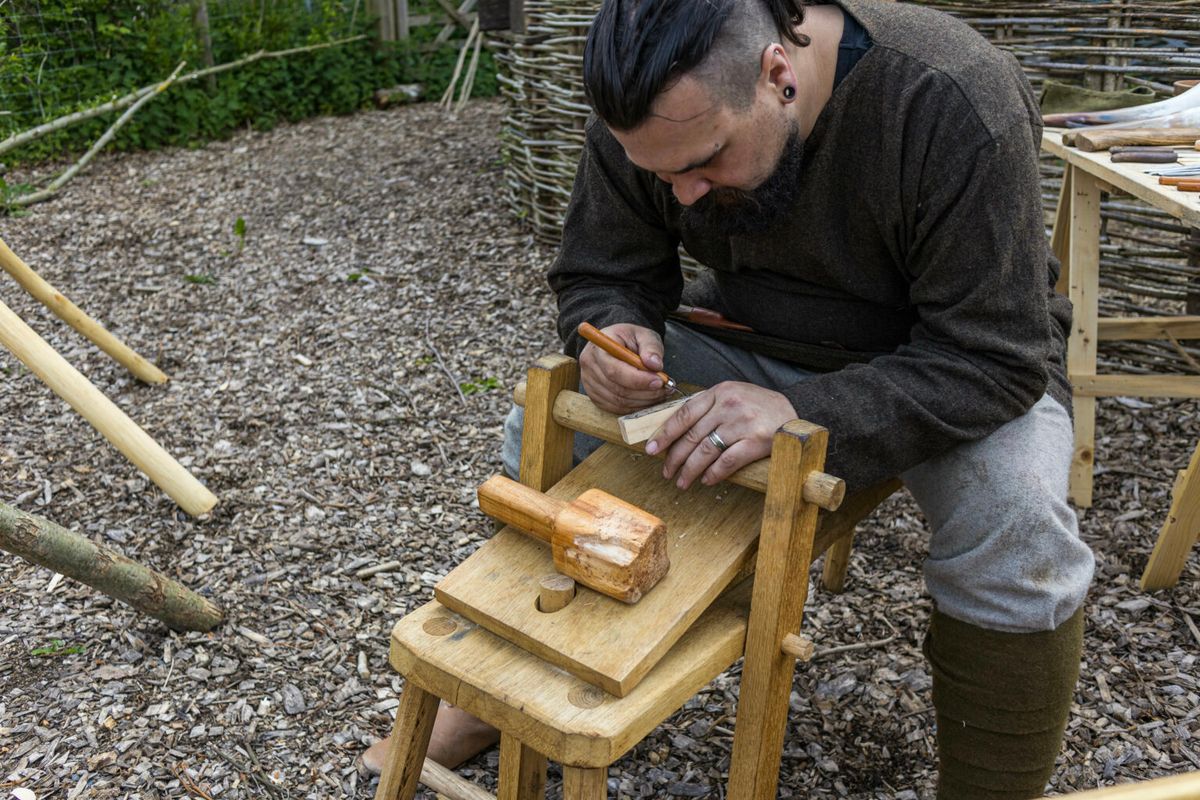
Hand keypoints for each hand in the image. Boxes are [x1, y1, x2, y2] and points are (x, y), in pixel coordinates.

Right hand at [579, 323, 673, 413]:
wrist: (615, 344)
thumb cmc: (629, 338)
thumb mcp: (643, 334)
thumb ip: (651, 347)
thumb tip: (655, 364)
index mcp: (598, 349)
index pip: (615, 370)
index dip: (638, 379)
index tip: (659, 381)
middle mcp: (589, 368)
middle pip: (617, 389)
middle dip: (645, 392)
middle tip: (665, 389)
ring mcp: (590, 384)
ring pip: (618, 402)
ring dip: (643, 401)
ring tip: (660, 393)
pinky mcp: (595, 397)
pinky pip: (616, 409)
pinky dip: (635, 407)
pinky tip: (649, 399)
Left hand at [646, 382, 797, 488]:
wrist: (797, 418)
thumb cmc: (761, 410)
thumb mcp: (735, 397)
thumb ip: (710, 408)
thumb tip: (679, 429)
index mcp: (720, 392)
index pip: (684, 414)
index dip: (665, 434)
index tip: (652, 449)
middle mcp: (729, 405)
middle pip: (692, 435)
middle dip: (674, 457)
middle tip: (666, 472)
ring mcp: (743, 422)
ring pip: (705, 450)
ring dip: (690, 470)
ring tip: (682, 482)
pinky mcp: (757, 441)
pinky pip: (727, 461)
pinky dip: (714, 473)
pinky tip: (707, 480)